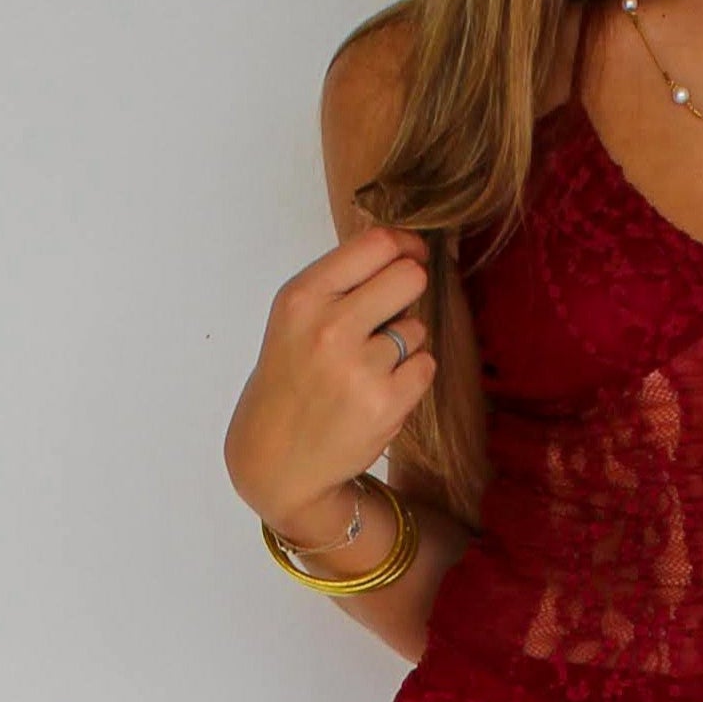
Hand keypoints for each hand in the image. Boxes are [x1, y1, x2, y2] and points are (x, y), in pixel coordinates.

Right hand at [224, 226, 435, 544]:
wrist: (277, 457)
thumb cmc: (291, 378)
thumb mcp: (296, 317)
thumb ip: (343, 282)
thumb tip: (407, 251)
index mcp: (303, 297)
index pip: (376, 244)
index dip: (405, 245)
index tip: (411, 255)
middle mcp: (329, 328)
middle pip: (409, 276)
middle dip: (409, 290)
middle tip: (390, 314)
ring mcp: (359, 368)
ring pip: (417, 327)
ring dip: (403, 344)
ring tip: (367, 368)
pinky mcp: (386, 404)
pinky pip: (425, 365)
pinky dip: (410, 377)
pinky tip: (378, 390)